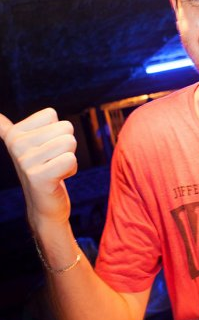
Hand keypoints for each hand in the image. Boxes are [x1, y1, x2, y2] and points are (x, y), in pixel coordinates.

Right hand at [0, 108, 76, 229]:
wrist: (43, 206)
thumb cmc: (41, 170)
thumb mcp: (25, 146)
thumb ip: (6, 129)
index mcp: (14, 134)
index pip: (50, 114)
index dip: (55, 131)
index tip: (44, 149)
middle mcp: (16, 146)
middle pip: (64, 127)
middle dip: (65, 145)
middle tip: (52, 161)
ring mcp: (25, 162)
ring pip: (69, 142)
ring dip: (69, 158)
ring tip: (54, 169)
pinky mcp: (39, 177)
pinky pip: (70, 159)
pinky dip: (71, 169)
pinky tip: (57, 179)